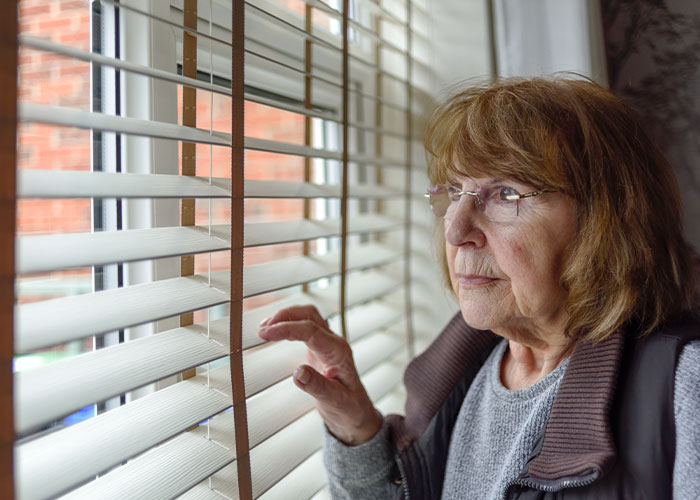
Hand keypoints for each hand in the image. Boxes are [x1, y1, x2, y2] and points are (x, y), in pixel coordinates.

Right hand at [258, 304, 381, 445]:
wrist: (356, 413)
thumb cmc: (349, 408)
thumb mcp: (335, 401)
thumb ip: (317, 386)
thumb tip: (298, 372)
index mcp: (338, 352)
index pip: (310, 330)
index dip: (286, 328)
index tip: (266, 333)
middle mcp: (334, 343)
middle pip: (309, 315)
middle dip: (284, 316)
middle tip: (262, 328)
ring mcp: (327, 344)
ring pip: (307, 317)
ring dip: (286, 317)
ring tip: (264, 328)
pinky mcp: (320, 348)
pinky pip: (305, 328)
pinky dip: (289, 324)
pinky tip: (275, 332)